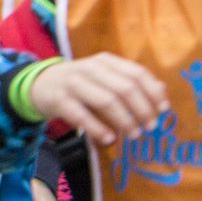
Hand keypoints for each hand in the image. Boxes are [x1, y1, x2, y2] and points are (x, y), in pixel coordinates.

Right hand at [25, 54, 168, 146]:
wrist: (37, 85)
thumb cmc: (79, 84)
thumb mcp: (104, 77)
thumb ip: (131, 81)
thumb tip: (162, 91)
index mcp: (105, 61)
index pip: (136, 73)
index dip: (153, 92)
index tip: (163, 110)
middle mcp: (89, 68)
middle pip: (125, 88)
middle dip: (142, 109)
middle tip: (150, 127)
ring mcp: (72, 83)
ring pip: (106, 101)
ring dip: (125, 121)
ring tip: (134, 135)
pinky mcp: (58, 99)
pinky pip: (82, 116)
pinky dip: (99, 129)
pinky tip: (109, 139)